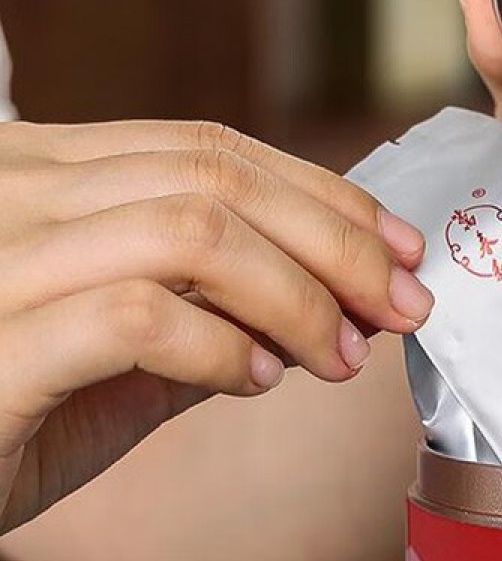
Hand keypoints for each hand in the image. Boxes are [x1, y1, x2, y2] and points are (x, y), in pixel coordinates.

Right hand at [0, 120, 432, 531]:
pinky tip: (255, 383)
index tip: (402, 252)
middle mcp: (15, 193)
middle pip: (219, 179)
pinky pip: (137, 316)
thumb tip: (339, 303)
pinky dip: (222, 347)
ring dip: (297, 298)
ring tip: (339, 357)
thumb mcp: (125, 353)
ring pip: (192, 232)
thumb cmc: (13, 412)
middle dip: (338, 244)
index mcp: (47, 175)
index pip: (213, 148)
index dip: (325, 194)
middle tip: (402, 309)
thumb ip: (214, 314)